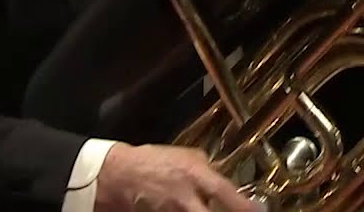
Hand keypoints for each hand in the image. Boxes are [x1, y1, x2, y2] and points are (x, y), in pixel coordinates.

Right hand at [94, 143, 263, 211]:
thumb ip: (208, 168)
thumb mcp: (185, 155)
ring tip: (203, 207)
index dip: (246, 208)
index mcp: (195, 176)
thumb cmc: (152, 163)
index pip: (227, 195)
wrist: (117, 176)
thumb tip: (225, 178)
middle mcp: (186, 200)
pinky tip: (190, 211)